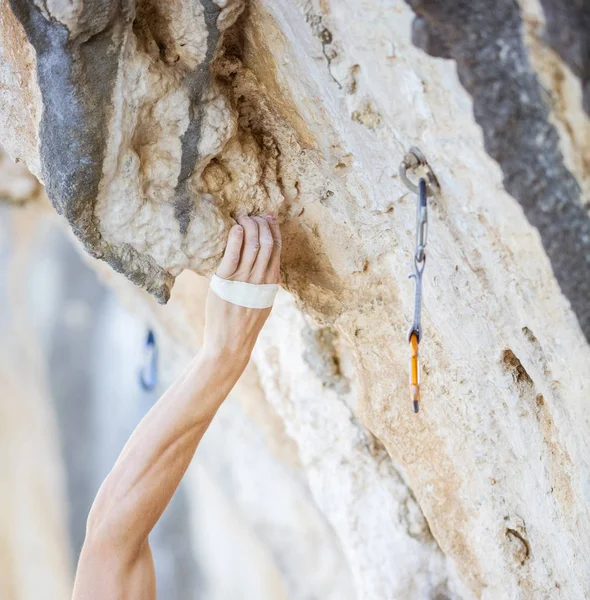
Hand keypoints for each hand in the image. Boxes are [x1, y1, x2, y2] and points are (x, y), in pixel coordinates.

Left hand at [202, 214, 280, 365]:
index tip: (267, 216)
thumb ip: (266, 282)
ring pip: (253, 244)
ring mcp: (245, 281)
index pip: (277, 247)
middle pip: (267, 242)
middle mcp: (261, 279)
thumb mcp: (263, 301)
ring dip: (248, 225)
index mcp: (271, 282)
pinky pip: (233, 256)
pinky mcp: (226, 283)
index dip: (273, 228)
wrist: (230, 343)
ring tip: (240, 217)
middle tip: (250, 215)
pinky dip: (236, 239)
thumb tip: (267, 264)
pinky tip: (235, 228)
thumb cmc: (244, 323)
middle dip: (261, 223)